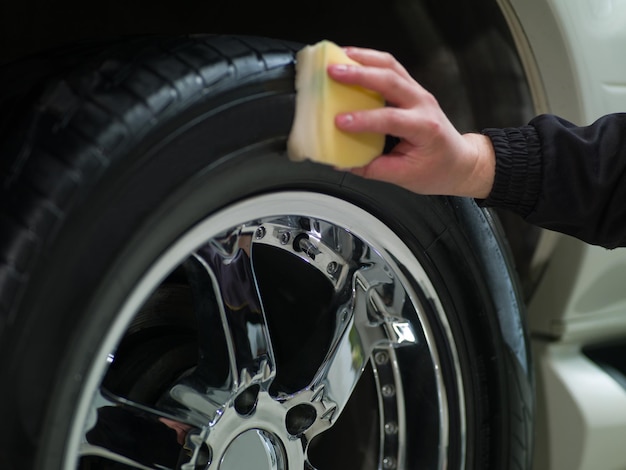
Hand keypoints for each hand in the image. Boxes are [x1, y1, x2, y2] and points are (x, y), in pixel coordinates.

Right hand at [327, 47, 494, 198]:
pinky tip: (352, 58)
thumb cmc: (437, 169)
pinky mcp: (411, 88)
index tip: (339, 122)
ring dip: (364, 59)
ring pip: (392, 66)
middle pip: (391, 80)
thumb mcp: (404, 176)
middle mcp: (423, 104)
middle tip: (334, 72)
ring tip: (340, 56)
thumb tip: (341, 162)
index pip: (391, 119)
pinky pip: (391, 67)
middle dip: (359, 75)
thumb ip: (371, 168)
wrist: (459, 161)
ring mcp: (418, 92)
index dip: (364, 119)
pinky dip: (371, 60)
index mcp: (425, 128)